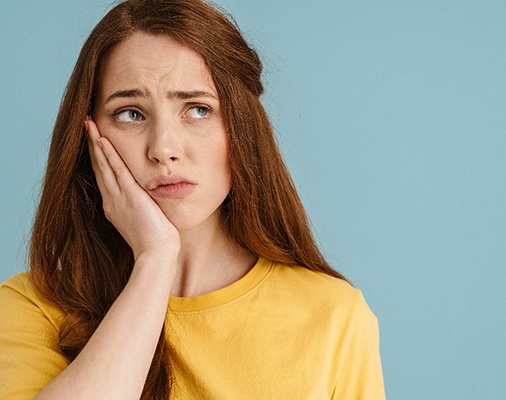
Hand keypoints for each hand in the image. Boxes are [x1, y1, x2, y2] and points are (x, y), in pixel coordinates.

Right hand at [86, 119, 179, 261]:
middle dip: (92, 145)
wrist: (156, 254)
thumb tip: (147, 199)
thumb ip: (142, 206)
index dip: (98, 157)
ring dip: (96, 143)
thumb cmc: (156, 241)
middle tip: (87, 125)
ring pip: (104, 165)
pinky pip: (117, 170)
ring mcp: (118, 198)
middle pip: (99, 167)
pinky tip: (103, 140)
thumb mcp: (145, 220)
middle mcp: (112, 200)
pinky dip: (109, 155)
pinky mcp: (130, 196)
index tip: (95, 141)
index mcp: (115, 206)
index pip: (104, 176)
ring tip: (89, 125)